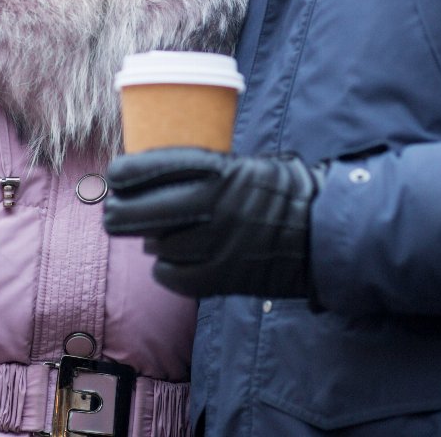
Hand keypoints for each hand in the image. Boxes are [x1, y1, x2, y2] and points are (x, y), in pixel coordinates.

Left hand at [103, 148, 322, 298]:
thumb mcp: (250, 163)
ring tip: (156, 236)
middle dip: (119, 213)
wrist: (326, 233)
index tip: (114, 174)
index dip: (126, 172)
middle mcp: (216, 205)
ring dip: (152, 242)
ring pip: (158, 246)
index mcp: (222, 169)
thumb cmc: (286, 191)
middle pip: (142, 212)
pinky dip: (167, 270)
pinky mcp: (224, 277)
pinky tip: (171, 262)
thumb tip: (158, 173)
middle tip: (114, 213)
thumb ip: (210, 167)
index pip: (156, 166)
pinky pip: (175, 276)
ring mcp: (218, 243)